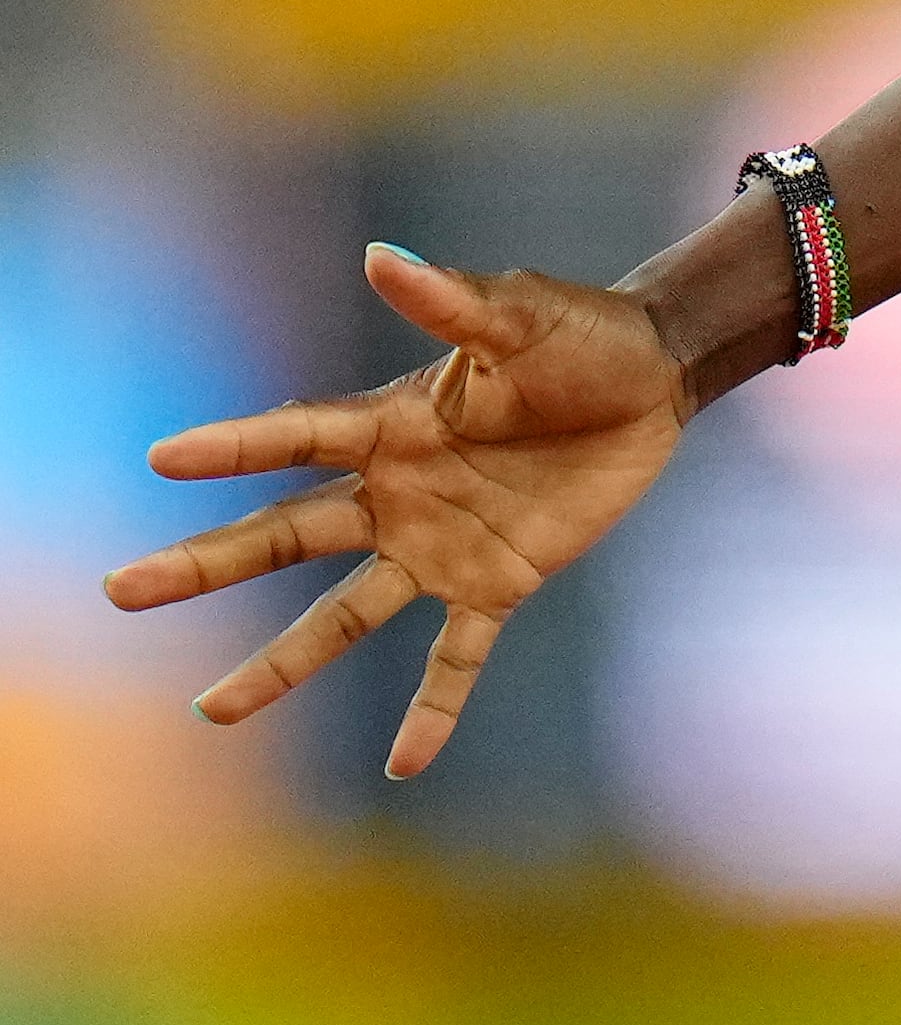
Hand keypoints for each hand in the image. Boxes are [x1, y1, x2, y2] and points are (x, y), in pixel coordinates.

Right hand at [104, 244, 691, 780]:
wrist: (654, 381)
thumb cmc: (581, 337)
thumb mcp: (522, 317)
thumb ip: (453, 300)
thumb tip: (381, 258)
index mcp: (393, 424)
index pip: (298, 438)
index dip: (234, 446)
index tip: (161, 459)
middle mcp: (397, 493)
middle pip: (287, 534)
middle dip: (206, 564)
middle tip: (122, 592)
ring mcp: (440, 545)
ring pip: (344, 616)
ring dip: (282, 663)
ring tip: (213, 712)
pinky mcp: (498, 584)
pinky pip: (457, 658)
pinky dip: (433, 711)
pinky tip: (404, 766)